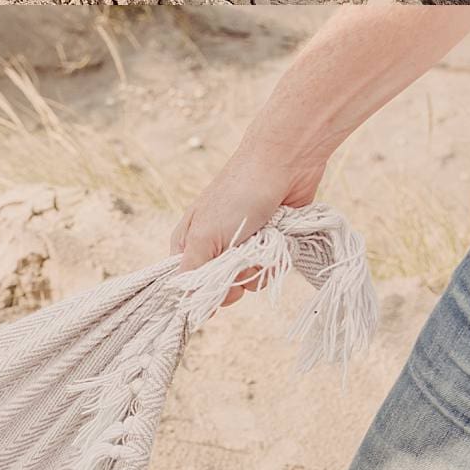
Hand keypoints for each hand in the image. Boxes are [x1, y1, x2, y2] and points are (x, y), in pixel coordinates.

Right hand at [171, 144, 327, 305]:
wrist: (283, 165)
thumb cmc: (237, 195)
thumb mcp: (206, 235)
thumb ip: (194, 271)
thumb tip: (186, 303)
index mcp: (189, 243)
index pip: (188, 284)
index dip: (203, 292)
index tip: (217, 290)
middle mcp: (213, 247)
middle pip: (220, 288)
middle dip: (235, 281)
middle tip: (242, 262)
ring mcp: (242, 246)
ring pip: (247, 281)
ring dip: (258, 268)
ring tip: (262, 241)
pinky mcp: (268, 245)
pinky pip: (268, 270)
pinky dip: (274, 260)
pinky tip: (277, 240)